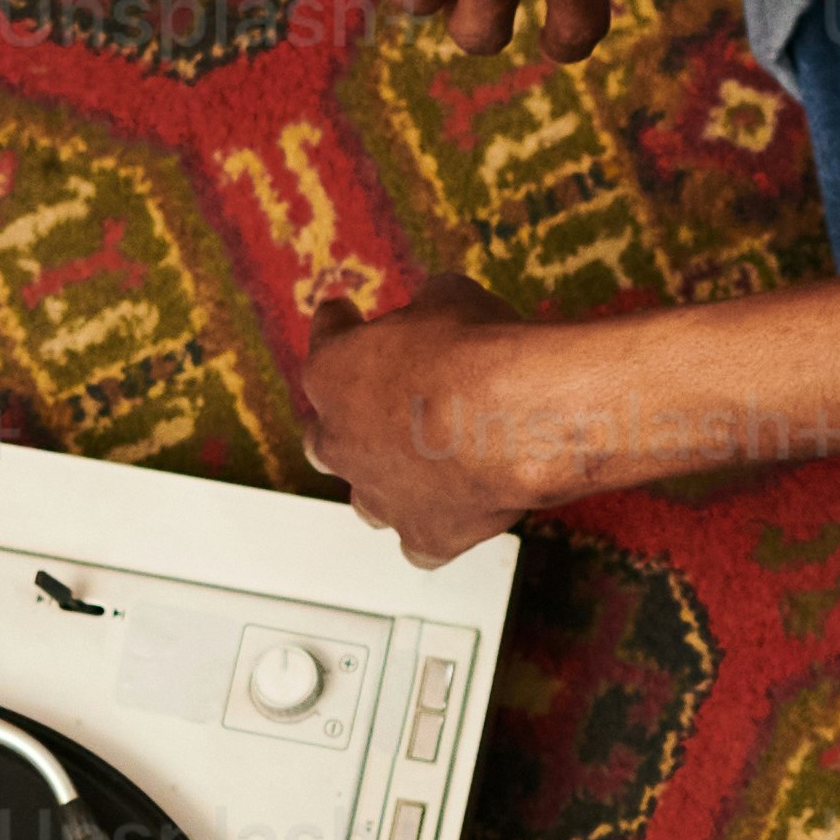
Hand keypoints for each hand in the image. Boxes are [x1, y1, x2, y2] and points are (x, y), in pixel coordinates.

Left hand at [298, 279, 542, 565]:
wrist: (516, 415)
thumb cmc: (480, 351)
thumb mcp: (449, 296)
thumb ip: (428, 310)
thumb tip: (439, 309)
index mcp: (332, 370)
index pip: (327, 335)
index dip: (342, 323)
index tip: (348, 315)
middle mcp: (339, 440)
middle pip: (323, 436)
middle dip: (345, 419)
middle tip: (374, 403)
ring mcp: (379, 495)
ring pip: (365, 498)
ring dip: (384, 481)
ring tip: (414, 467)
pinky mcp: (425, 535)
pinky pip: (420, 543)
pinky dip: (433, 528)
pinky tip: (450, 516)